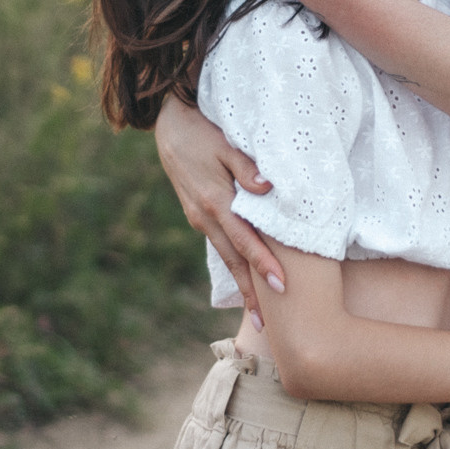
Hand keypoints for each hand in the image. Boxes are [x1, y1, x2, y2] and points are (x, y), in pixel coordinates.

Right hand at [153, 98, 285, 311]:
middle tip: (268, 324)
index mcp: (215, 202)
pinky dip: (233, 263)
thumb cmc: (202, 130)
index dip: (264, 265)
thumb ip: (247, 167)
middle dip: (251, 292)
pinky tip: (244, 278)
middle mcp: (204, 216)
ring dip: (242, 284)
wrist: (168, 124)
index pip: (245, 241)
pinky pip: (219, 244)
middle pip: (234, 261)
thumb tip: (267, 189)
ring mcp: (198, 217)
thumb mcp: (225, 144)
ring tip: (257, 312)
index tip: (282, 288)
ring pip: (225, 256)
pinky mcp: (198, 213)